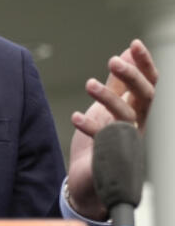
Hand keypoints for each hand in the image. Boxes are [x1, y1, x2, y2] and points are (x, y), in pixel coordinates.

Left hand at [66, 39, 157, 218]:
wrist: (88, 181)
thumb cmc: (100, 142)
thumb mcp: (107, 106)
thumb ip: (117, 84)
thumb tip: (125, 54)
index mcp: (137, 110)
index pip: (149, 83)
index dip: (144, 64)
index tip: (134, 44)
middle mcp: (136, 125)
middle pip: (145, 96)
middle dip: (132, 76)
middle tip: (113, 60)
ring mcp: (126, 142)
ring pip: (127, 116)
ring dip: (109, 98)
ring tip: (89, 84)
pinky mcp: (111, 158)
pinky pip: (106, 141)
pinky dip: (91, 127)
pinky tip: (76, 117)